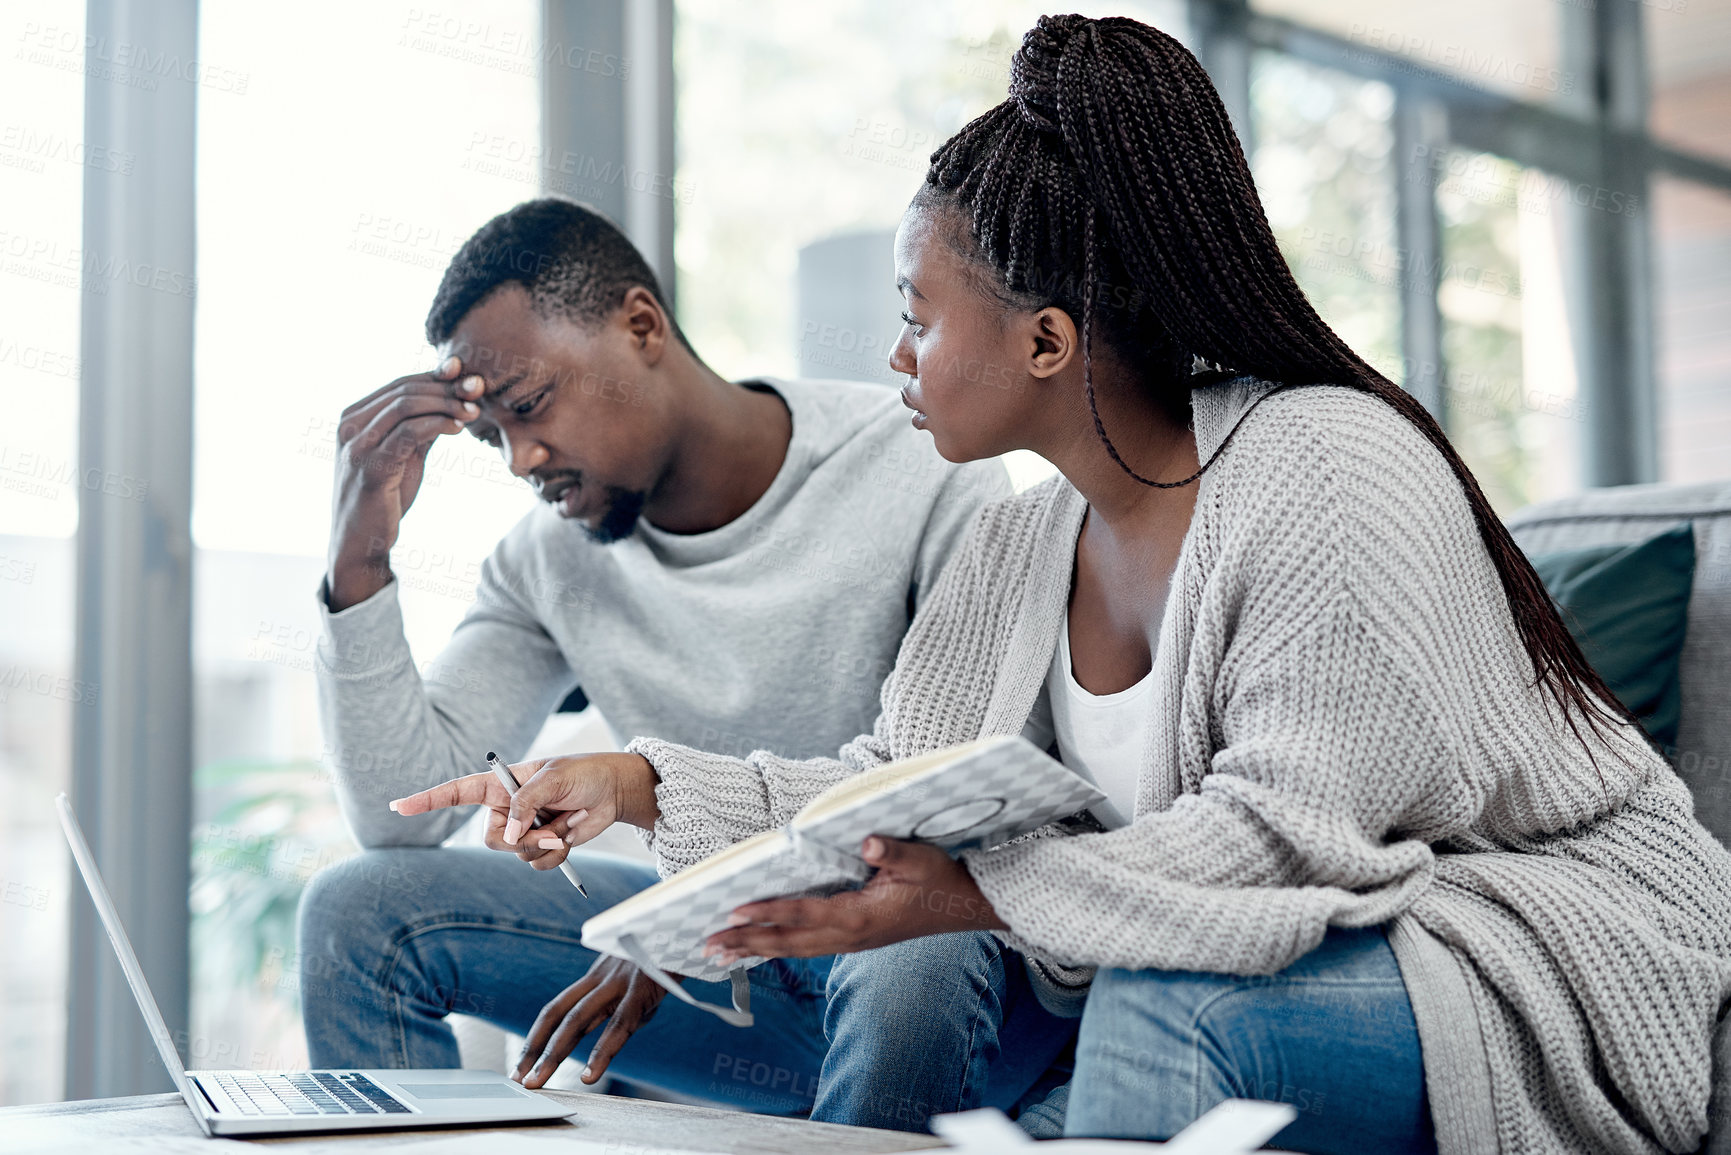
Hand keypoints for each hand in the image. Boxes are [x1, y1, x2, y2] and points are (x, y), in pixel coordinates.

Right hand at [326, 355, 482, 610]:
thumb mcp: (404, 454)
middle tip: (479, 391)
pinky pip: (408, 433)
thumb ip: (421, 427)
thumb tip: (454, 400)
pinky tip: (458, 429)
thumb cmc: (383, 496)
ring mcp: (356, 445)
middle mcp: (349, 425)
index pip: (401, 384)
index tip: (470, 378)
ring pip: (407, 406)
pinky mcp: (370, 466)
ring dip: (446, 404)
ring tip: (474, 411)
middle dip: (447, 388)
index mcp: (354, 417)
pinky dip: (437, 425)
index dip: (438, 377)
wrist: (361, 542)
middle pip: (405, 390)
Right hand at [388, 753, 661, 865]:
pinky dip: (556, 856)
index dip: (427, 800)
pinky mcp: (541, 846)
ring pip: (516, 854)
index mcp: (501, 784)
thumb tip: (508, 835)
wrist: (613, 791)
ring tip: (566, 822)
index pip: (456, 792)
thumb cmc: (584, 773)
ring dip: (545, 843)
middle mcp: (506, 809)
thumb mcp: (554, 778)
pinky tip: (569, 837)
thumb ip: (526, 803)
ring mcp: (523, 830)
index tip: (398, 807)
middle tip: (549, 824)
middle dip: (521, 838)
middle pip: (491, 839)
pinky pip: (536, 865)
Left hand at [513, 956, 670, 1087]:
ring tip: (538, 1081)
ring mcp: (621, 980)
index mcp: (599, 976)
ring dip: (554, 1053)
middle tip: (519, 1080)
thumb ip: (623, 1005)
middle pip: (559, 1014)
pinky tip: (590, 1074)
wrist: (688, 921)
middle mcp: (603, 977)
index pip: (557, 1008)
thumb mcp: (640, 979)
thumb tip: (617, 1032)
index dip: (536, 1036)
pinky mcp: (644, 987)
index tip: (522, 1063)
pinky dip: (602, 1051)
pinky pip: (619, 1023)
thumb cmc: (667, 952)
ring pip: (579, 1019)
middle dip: (535, 1050)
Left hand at [703, 837, 1005, 963]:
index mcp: (861, 916)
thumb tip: (868, 842)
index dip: (770, 912)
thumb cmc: (941, 880)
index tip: (735, 910)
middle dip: (748, 942)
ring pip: (795, 949)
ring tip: (720, 953)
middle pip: (789, 942)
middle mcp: (850, 935)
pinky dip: (779, 948)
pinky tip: (761, 946)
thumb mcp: (921, 860)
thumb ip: (893, 852)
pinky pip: (807, 948)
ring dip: (757, 950)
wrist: (964, 908)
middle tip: (707, 945)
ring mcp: (851, 942)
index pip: (805, 913)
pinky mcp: (854, 939)